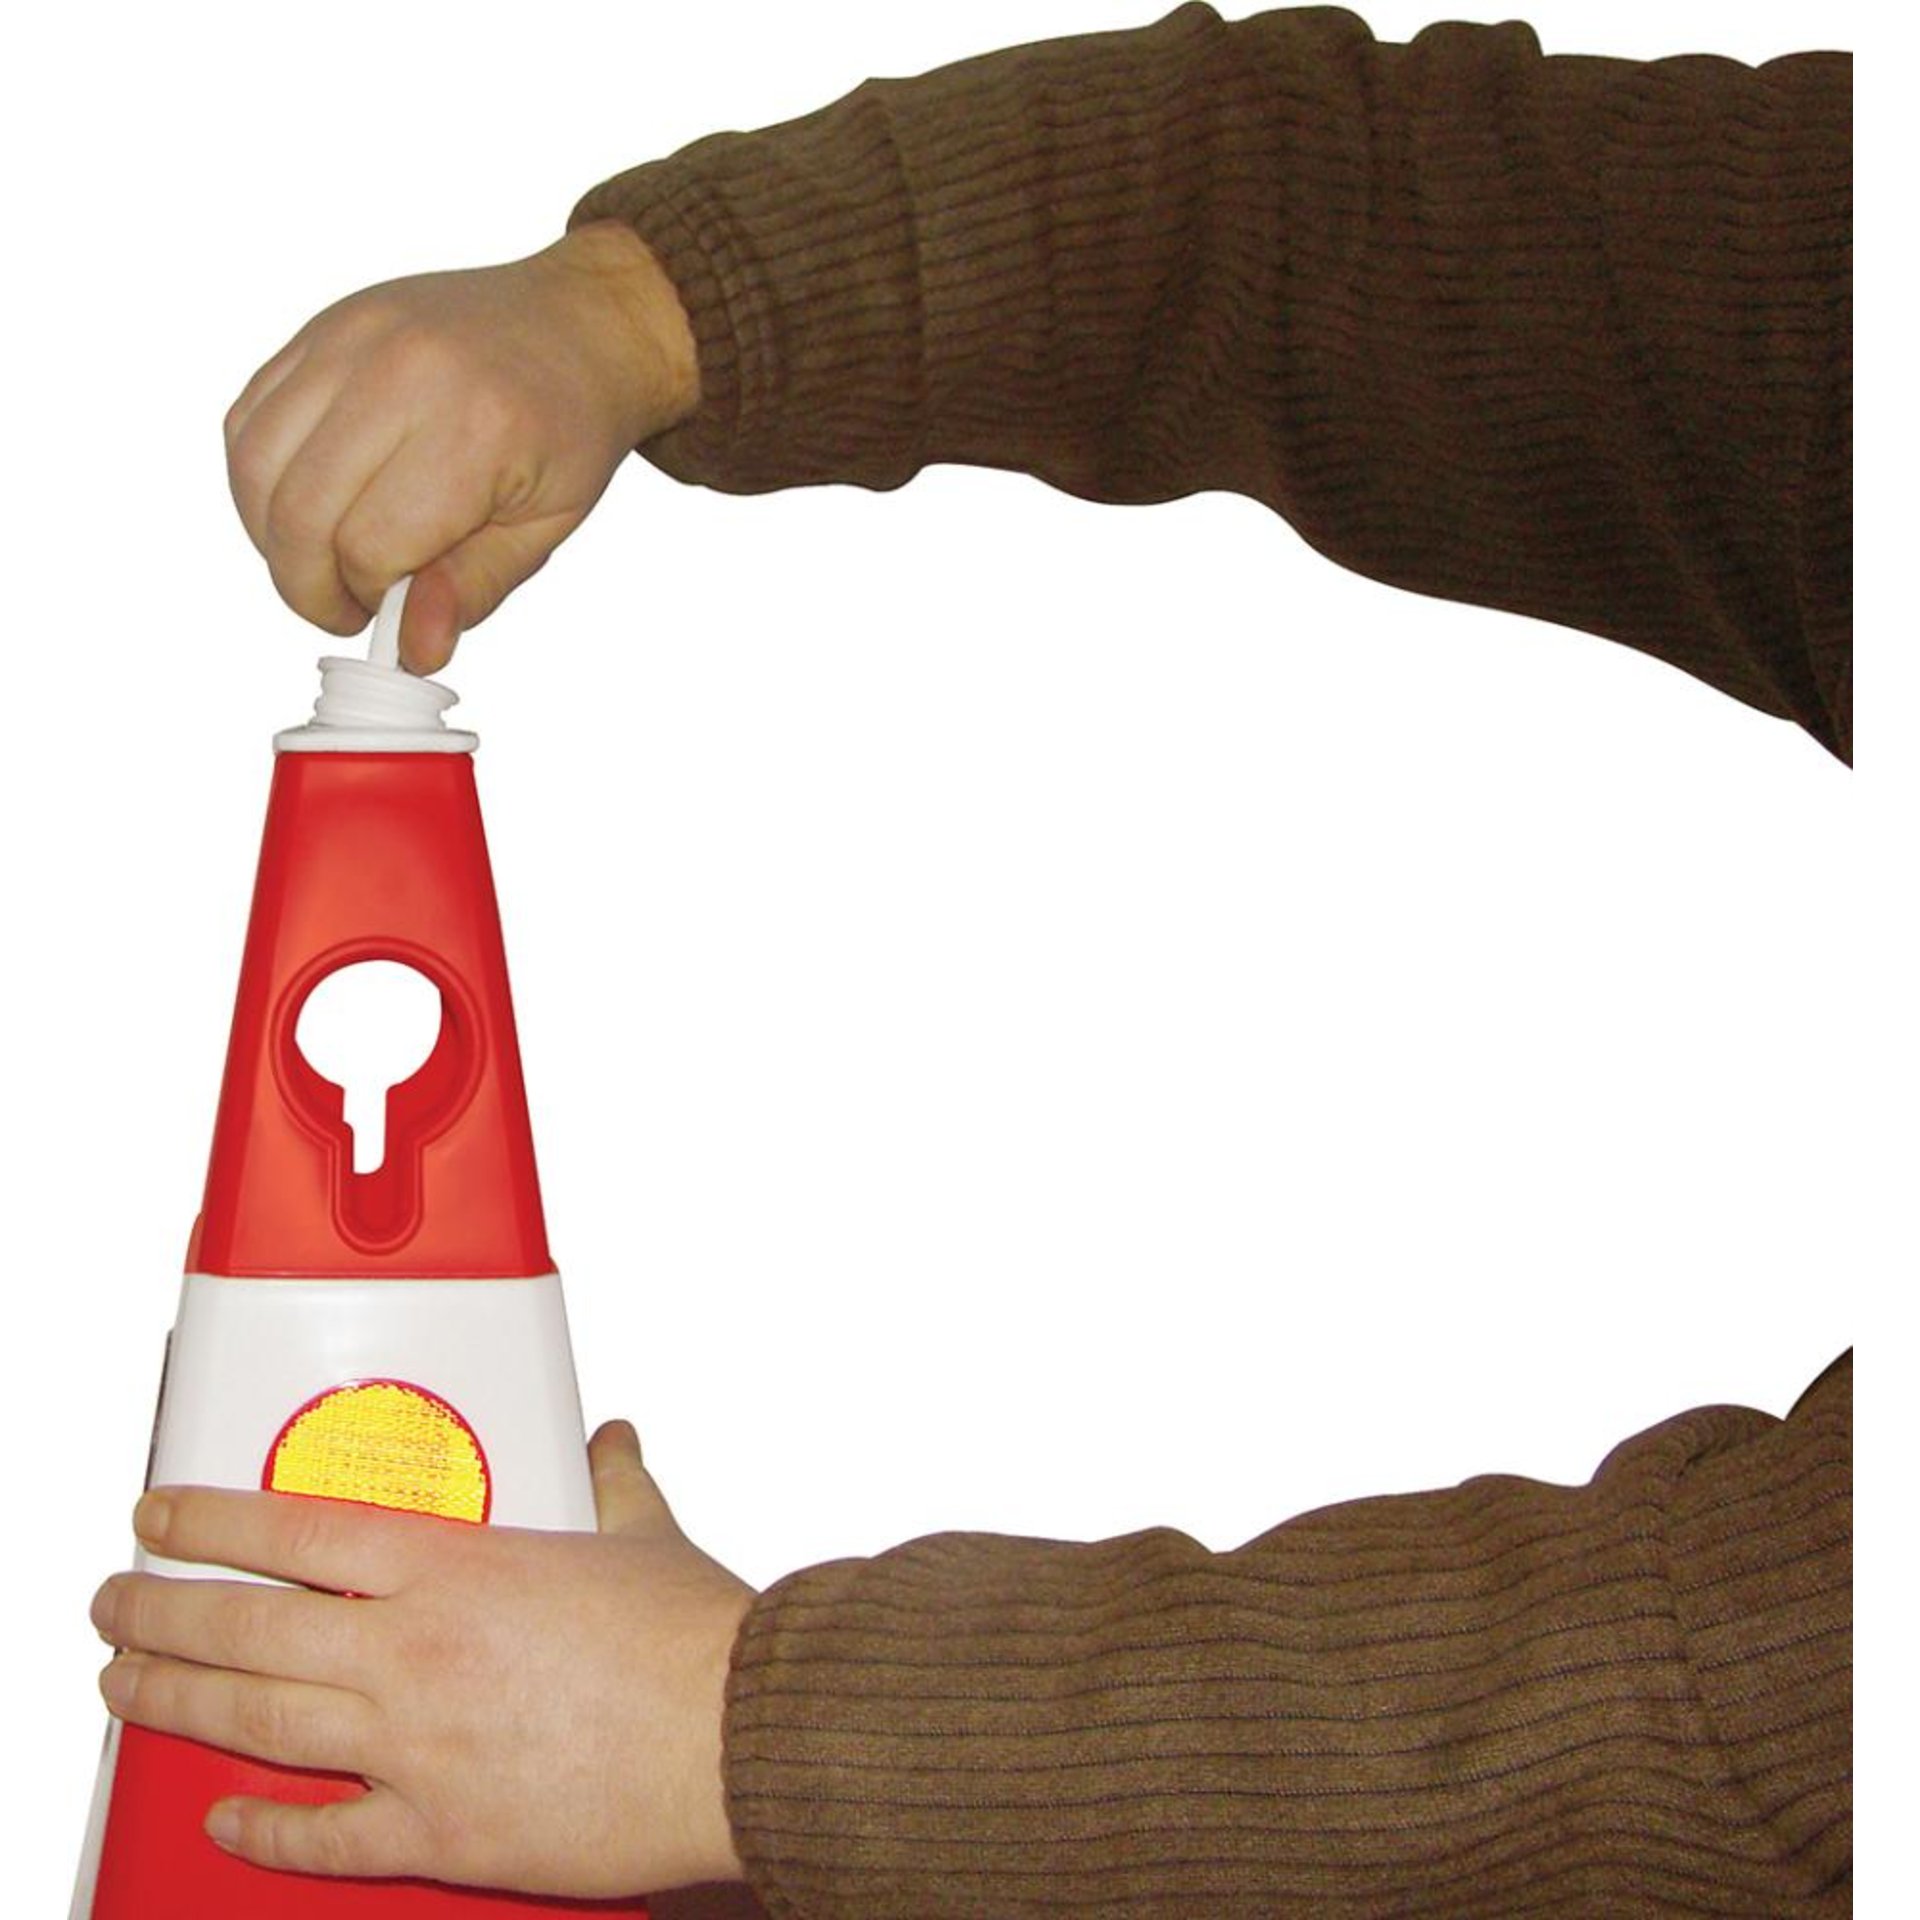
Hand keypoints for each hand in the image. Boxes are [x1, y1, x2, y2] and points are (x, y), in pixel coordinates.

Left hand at [91, 1421, 752, 1897]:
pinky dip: (264, 1829)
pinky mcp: (439, 1830)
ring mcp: (414, 1746)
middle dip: (160, 1615)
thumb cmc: (693, 1639)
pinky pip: (323, 1833)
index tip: (161, 1516)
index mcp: (456, 1566)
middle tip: (114, 1606)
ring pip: (257, 1721)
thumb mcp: (643, 1535)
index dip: (210, 1521)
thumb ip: (611, 1480)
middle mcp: (413, 1651)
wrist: (734, 1736)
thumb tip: (610, 1440)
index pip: (296, 1531)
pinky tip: (225, 1816)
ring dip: (177, 1701)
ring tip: (127, 1686)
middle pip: (247, 1628)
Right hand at [226, 222, 698, 672]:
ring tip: (323, 559)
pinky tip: (306, 507)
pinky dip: (260, 481)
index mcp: (472, 428)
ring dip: (273, 538)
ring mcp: (350, 339)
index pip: (371, 547)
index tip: (392, 610)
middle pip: (300, 512)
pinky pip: (250, 420)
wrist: (573, 324)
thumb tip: (413, 650)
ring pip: (256, 466)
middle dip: (308, 585)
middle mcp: (401, 372)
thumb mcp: (544, 526)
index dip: (371, 597)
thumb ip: (472, 589)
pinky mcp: (321, 328)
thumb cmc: (566, 427)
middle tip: (345, 606)